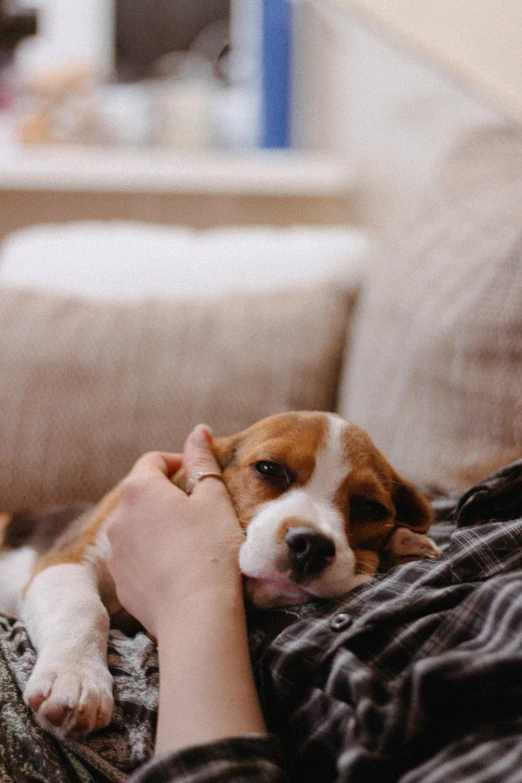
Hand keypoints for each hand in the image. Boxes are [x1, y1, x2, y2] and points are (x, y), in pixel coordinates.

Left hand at [106, 425, 243, 637]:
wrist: (197, 614)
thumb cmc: (211, 549)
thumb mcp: (214, 498)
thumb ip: (202, 460)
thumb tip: (199, 430)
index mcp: (140, 489)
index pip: (153, 461)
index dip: (177, 462)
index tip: (199, 476)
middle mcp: (118, 517)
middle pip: (142, 493)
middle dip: (168, 495)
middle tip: (200, 508)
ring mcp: (115, 552)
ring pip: (137, 526)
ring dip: (159, 525)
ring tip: (190, 540)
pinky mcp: (120, 581)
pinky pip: (136, 557)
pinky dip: (153, 554)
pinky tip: (180, 567)